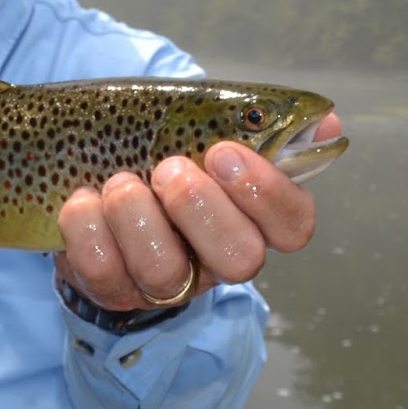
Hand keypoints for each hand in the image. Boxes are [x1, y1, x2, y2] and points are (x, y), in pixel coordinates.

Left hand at [54, 113, 338, 310]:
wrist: (84, 167)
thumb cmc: (157, 145)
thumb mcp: (204, 122)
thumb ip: (257, 120)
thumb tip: (326, 119)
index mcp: (252, 215)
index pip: (293, 224)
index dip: (267, 193)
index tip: (223, 152)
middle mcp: (217, 257)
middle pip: (241, 259)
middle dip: (203, 210)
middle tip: (169, 169)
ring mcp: (165, 280)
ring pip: (166, 272)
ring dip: (137, 217)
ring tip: (119, 180)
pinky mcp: (111, 289)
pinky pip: (103, 274)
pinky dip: (87, 228)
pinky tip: (82, 198)